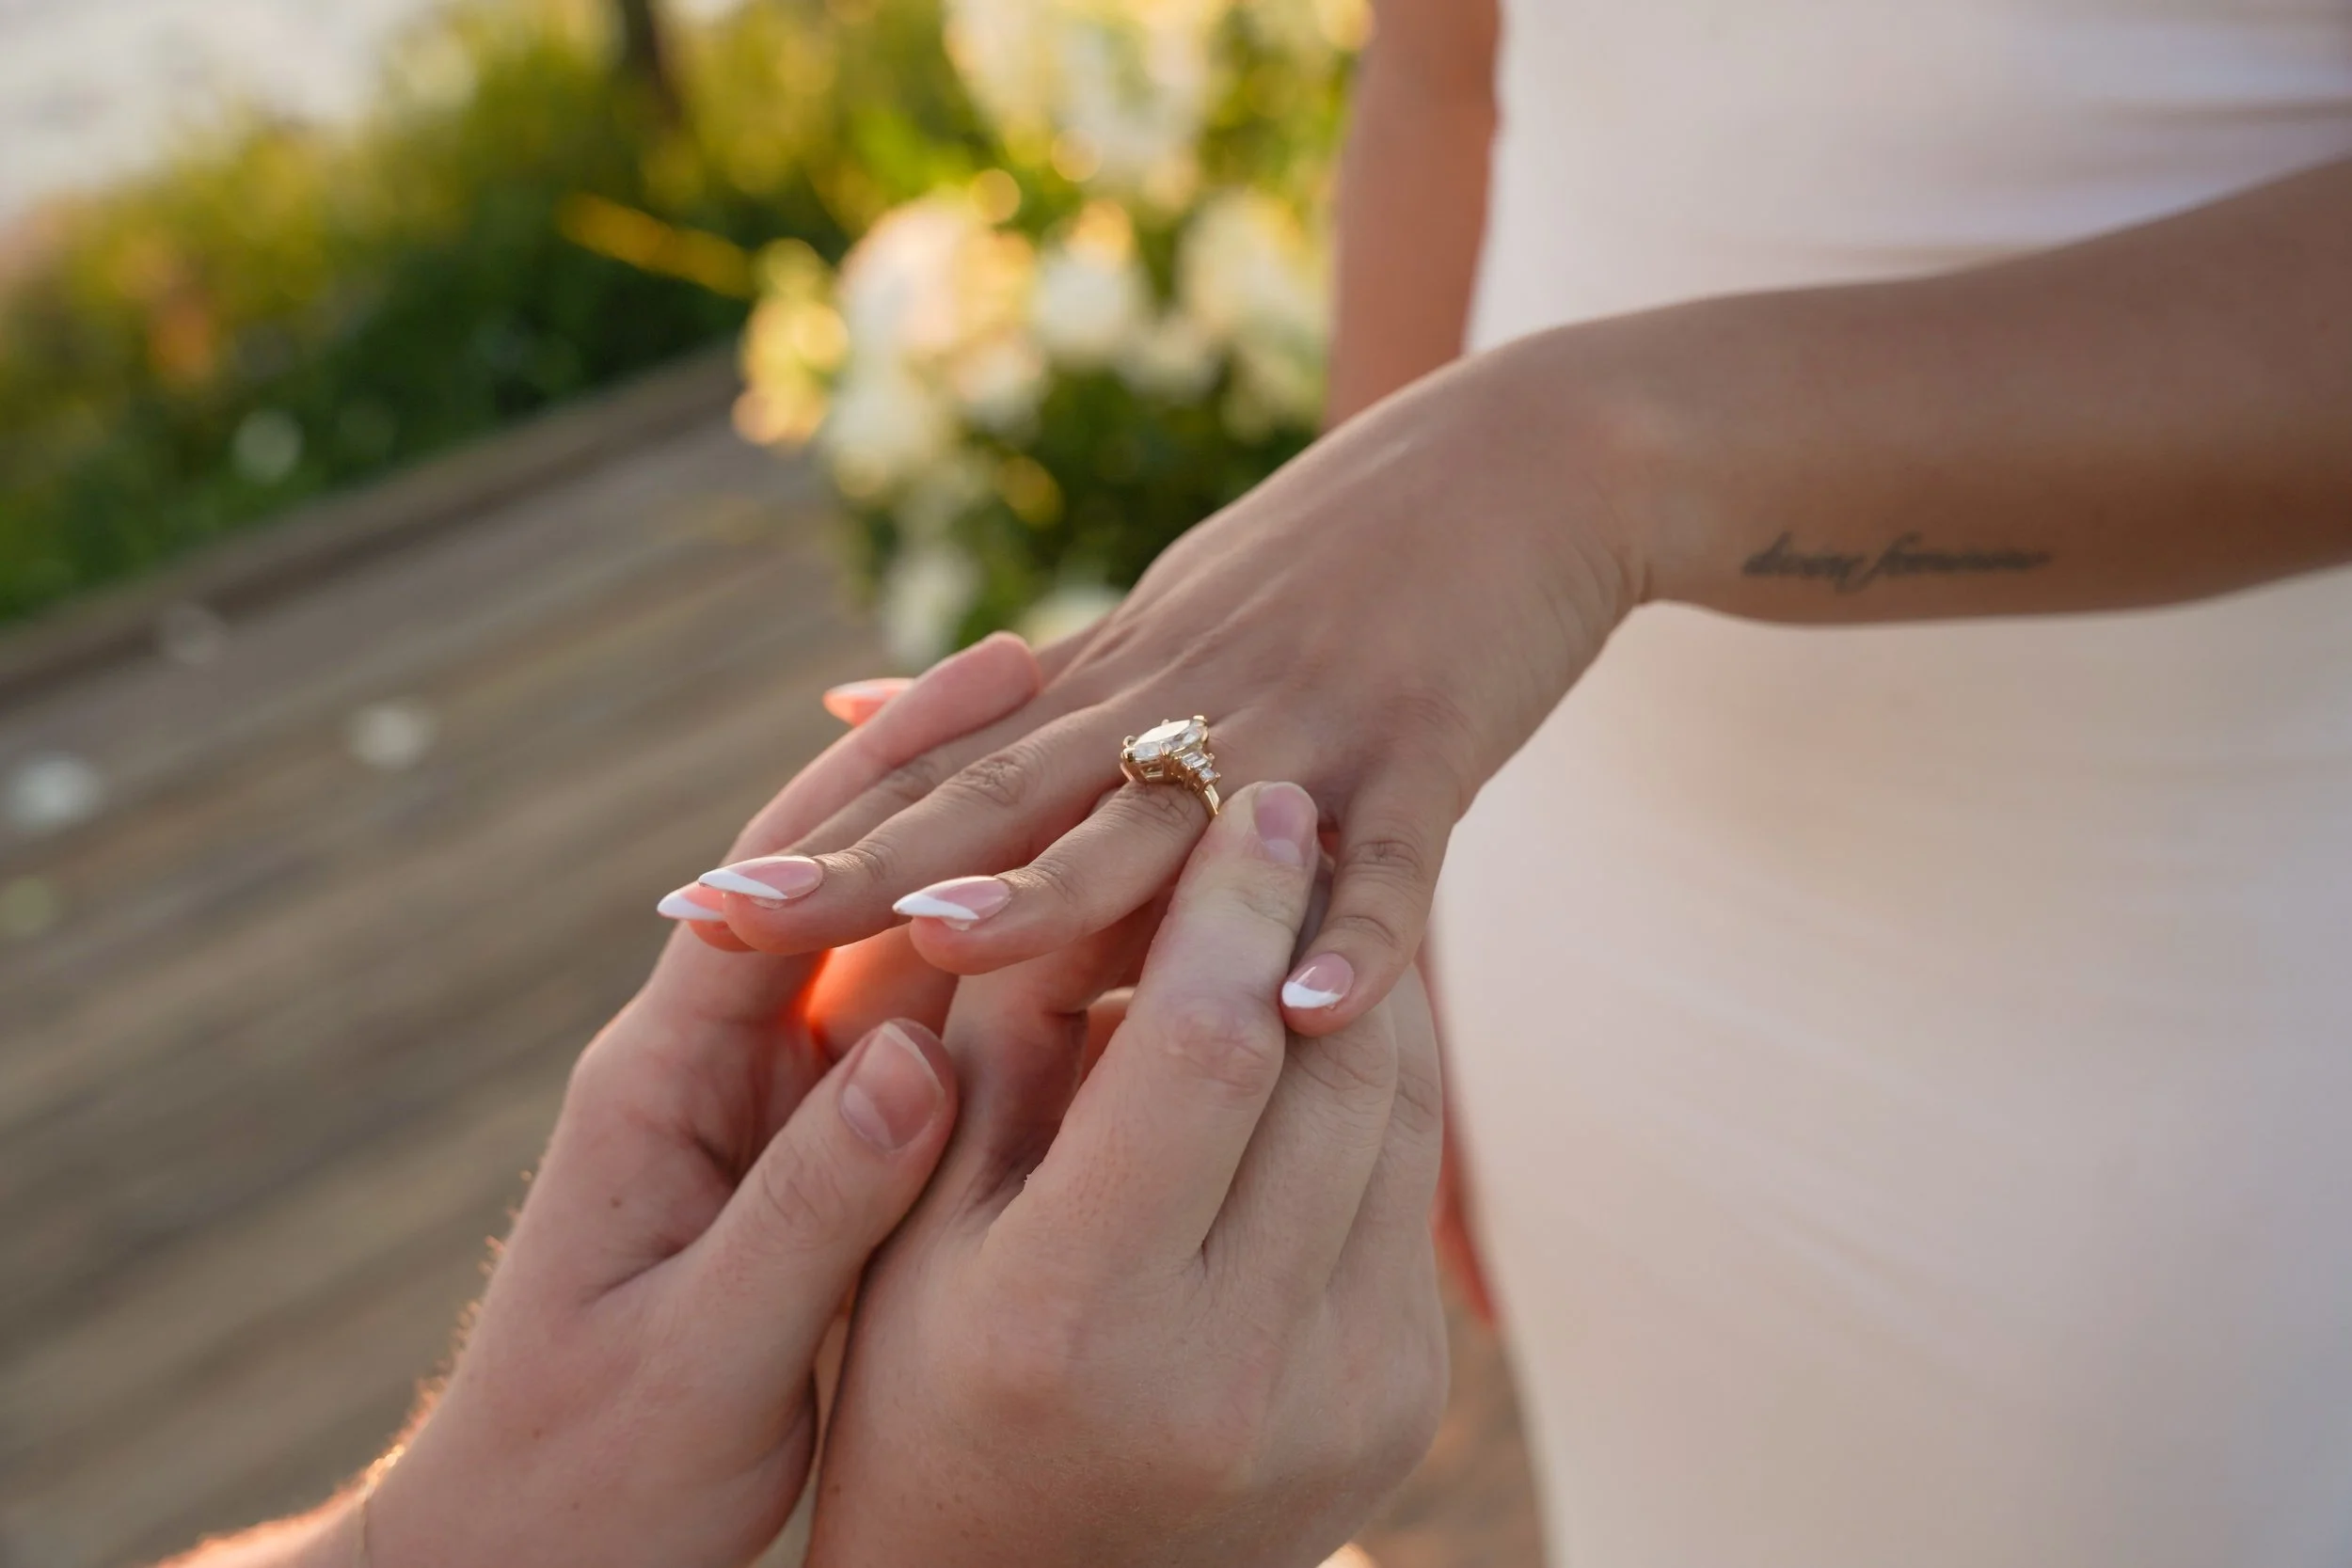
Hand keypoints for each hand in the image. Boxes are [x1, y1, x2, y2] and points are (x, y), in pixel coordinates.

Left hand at [354, 637, 1038, 1567]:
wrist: (530, 1562)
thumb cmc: (590, 1477)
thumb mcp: (699, 1353)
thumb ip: (806, 1206)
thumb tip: (916, 1062)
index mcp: (666, 1083)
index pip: (782, 885)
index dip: (889, 779)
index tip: (1002, 680)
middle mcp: (724, 1069)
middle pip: (855, 886)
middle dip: (958, 779)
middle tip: (1086, 674)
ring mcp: (775, 1115)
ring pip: (907, 961)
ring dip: (1000, 868)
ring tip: (1119, 783)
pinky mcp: (820, 1168)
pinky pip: (930, 1049)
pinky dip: (1010, 986)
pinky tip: (1105, 949)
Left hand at [694, 349, 1636, 1033]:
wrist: (1531, 461)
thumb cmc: (1337, 556)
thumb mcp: (1153, 611)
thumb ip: (1010, 692)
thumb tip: (834, 710)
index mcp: (1116, 685)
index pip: (943, 775)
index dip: (817, 844)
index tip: (685, 909)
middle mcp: (1185, 703)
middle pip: (1008, 798)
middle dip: (868, 872)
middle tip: (727, 927)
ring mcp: (1306, 729)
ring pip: (1173, 823)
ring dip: (1067, 888)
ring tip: (953, 948)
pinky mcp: (1432, 754)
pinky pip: (1394, 865)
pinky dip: (1357, 941)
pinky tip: (1308, 1017)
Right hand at [806, 781, 1451, 1567]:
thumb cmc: (915, 1390)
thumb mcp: (909, 1219)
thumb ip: (992, 1041)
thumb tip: (1081, 849)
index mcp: (1080, 1321)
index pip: (1204, 1048)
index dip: (1229, 902)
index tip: (1236, 795)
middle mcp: (1237, 1372)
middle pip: (1331, 1062)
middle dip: (1311, 913)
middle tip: (1282, 807)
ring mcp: (1347, 1399)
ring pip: (1397, 1108)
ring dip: (1357, 976)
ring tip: (1305, 888)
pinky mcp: (1405, 1397)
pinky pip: (1411, 1181)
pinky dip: (1371, 1072)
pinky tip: (1322, 1007)